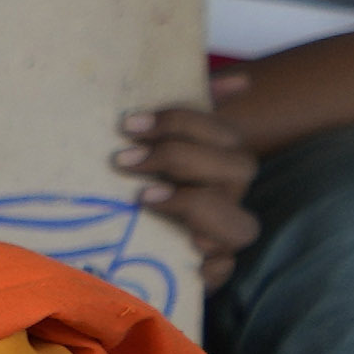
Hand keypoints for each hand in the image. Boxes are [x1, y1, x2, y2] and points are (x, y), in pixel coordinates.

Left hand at [117, 98, 264, 264]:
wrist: (111, 248)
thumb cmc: (135, 183)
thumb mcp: (149, 145)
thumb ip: (180, 113)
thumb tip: (242, 80)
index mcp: (218, 162)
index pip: (224, 134)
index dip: (182, 123)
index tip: (129, 123)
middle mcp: (227, 196)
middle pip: (238, 169)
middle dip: (181, 158)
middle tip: (125, 159)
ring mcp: (221, 237)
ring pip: (242, 225)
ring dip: (196, 206)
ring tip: (144, 198)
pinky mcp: (207, 273)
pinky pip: (223, 271)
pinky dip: (208, 265)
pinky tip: (182, 253)